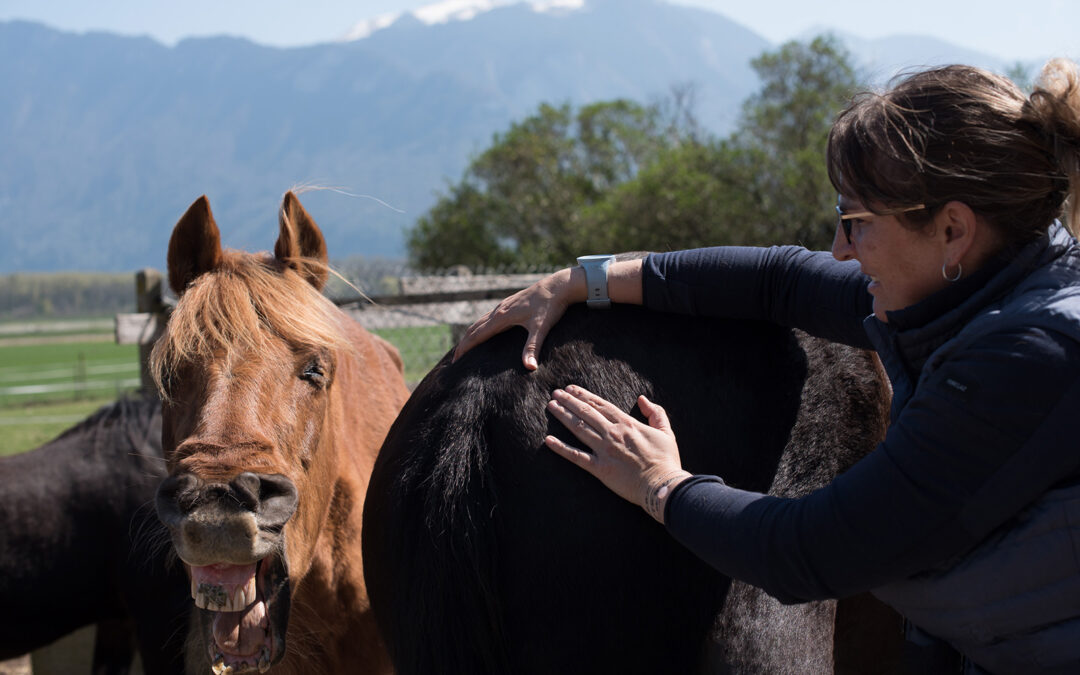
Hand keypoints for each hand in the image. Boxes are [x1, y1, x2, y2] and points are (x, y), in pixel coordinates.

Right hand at [452, 267, 581, 370]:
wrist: (559, 286)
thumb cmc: (550, 306)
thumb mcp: (541, 327)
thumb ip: (533, 347)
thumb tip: (529, 368)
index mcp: (502, 316)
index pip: (477, 334)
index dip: (465, 348)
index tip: (456, 360)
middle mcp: (499, 310)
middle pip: (475, 328)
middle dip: (464, 343)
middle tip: (456, 359)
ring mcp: (504, 305)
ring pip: (481, 321)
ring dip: (471, 334)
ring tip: (465, 347)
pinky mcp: (510, 303)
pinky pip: (489, 317)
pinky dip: (481, 326)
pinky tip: (485, 331)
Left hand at [544, 385, 690, 522]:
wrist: (663, 485)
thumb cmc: (666, 460)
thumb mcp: (666, 432)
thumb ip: (656, 413)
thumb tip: (643, 399)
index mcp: (628, 424)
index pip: (601, 405)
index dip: (584, 395)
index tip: (571, 389)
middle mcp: (613, 434)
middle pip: (587, 412)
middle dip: (569, 401)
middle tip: (555, 393)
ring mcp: (605, 451)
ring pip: (579, 428)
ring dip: (563, 416)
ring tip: (551, 406)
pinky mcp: (600, 469)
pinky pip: (577, 457)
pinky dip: (562, 448)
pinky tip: (548, 440)